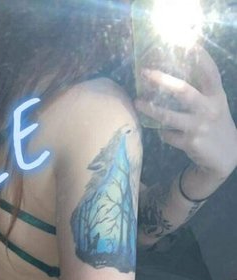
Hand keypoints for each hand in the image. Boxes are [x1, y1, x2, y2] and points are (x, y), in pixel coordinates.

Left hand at [134, 46, 236, 180]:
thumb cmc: (215, 124)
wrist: (225, 156)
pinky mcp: (190, 143)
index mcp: (216, 96)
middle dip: (162, 80)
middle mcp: (209, 109)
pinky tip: (161, 130)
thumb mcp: (214, 104)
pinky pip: (168, 135)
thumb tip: (173, 77)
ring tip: (138, 102)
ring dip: (151, 109)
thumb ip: (200, 91)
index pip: (210, 72)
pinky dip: (162, 132)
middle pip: (183, 91)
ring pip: (169, 116)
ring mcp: (199, 126)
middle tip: (145, 73)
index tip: (185, 40)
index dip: (199, 56)